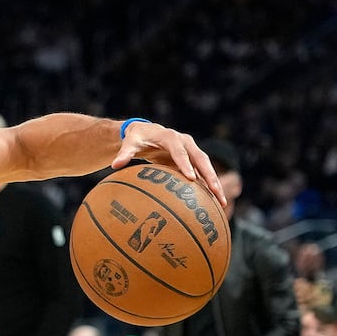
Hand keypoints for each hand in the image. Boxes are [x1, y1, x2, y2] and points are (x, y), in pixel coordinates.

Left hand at [110, 121, 225, 205]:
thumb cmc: (137, 138)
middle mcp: (185, 142)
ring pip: (207, 166)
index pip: (179, 151)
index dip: (185, 164)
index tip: (191, 178)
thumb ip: (124, 153)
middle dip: (209, 175)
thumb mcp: (129, 143)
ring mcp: (192, 150)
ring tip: (221, 202)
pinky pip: (204, 172)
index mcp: (170, 137)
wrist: (146, 132)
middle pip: (201, 158)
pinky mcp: (193, 159)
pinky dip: (209, 185)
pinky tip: (214, 203)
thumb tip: (114, 164)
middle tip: (215, 192)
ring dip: (215, 183)